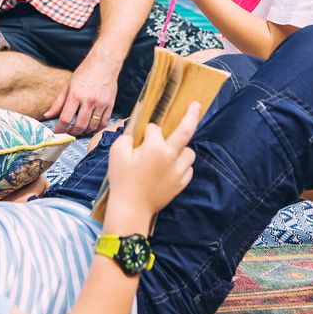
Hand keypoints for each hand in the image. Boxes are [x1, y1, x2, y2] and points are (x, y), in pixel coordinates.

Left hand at [44, 55, 117, 135]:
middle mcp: (88, 100)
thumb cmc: (85, 72)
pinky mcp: (110, 104)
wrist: (104, 63)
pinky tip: (92, 127)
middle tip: (69, 132)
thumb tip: (47, 115)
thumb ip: (58, 102)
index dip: (60, 128)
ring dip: (85, 131)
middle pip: (80, 126)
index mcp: (75, 94)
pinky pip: (104, 123)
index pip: (65, 118)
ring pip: (92, 126)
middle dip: (73, 132)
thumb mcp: (68, 85)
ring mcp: (100, 103)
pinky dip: (97, 128)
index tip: (58, 132)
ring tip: (81, 130)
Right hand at [105, 102, 199, 216]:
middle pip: (186, 131)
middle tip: (195, 104)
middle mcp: (171, 156)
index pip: (155, 129)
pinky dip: (182, 165)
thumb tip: (135, 132)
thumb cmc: (122, 179)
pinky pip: (188, 168)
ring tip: (172, 149)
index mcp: (155, 147)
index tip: (141, 135)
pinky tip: (172, 167)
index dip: (147, 130)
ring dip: (182, 148)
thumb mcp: (117, 153)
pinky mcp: (181, 184)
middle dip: (192, 115)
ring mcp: (178, 171)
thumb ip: (127, 137)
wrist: (131, 208)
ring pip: (189, 152)